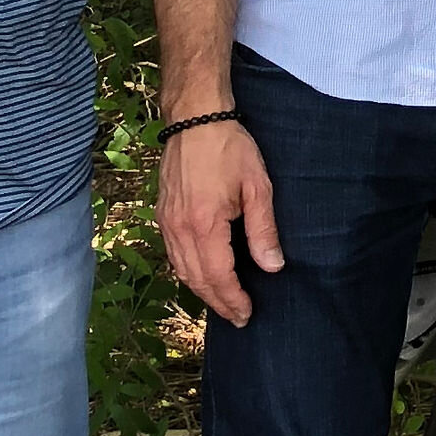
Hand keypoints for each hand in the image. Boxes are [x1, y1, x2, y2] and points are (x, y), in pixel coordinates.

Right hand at [161, 119, 281, 329]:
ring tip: (223, 302)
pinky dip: (188, 272)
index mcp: (204, 224)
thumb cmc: (230, 148)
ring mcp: (166, 222)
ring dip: (201, 290)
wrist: (195, 118)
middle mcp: (179, 229)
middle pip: (196, 279)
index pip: (218, 276)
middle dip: (218, 302)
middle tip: (238, 317)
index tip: (247, 314)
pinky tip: (203, 275)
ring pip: (181, 269)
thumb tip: (272, 267)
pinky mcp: (162, 214)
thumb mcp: (257, 186)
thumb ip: (263, 229)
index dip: (232, 299)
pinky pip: (173, 254)